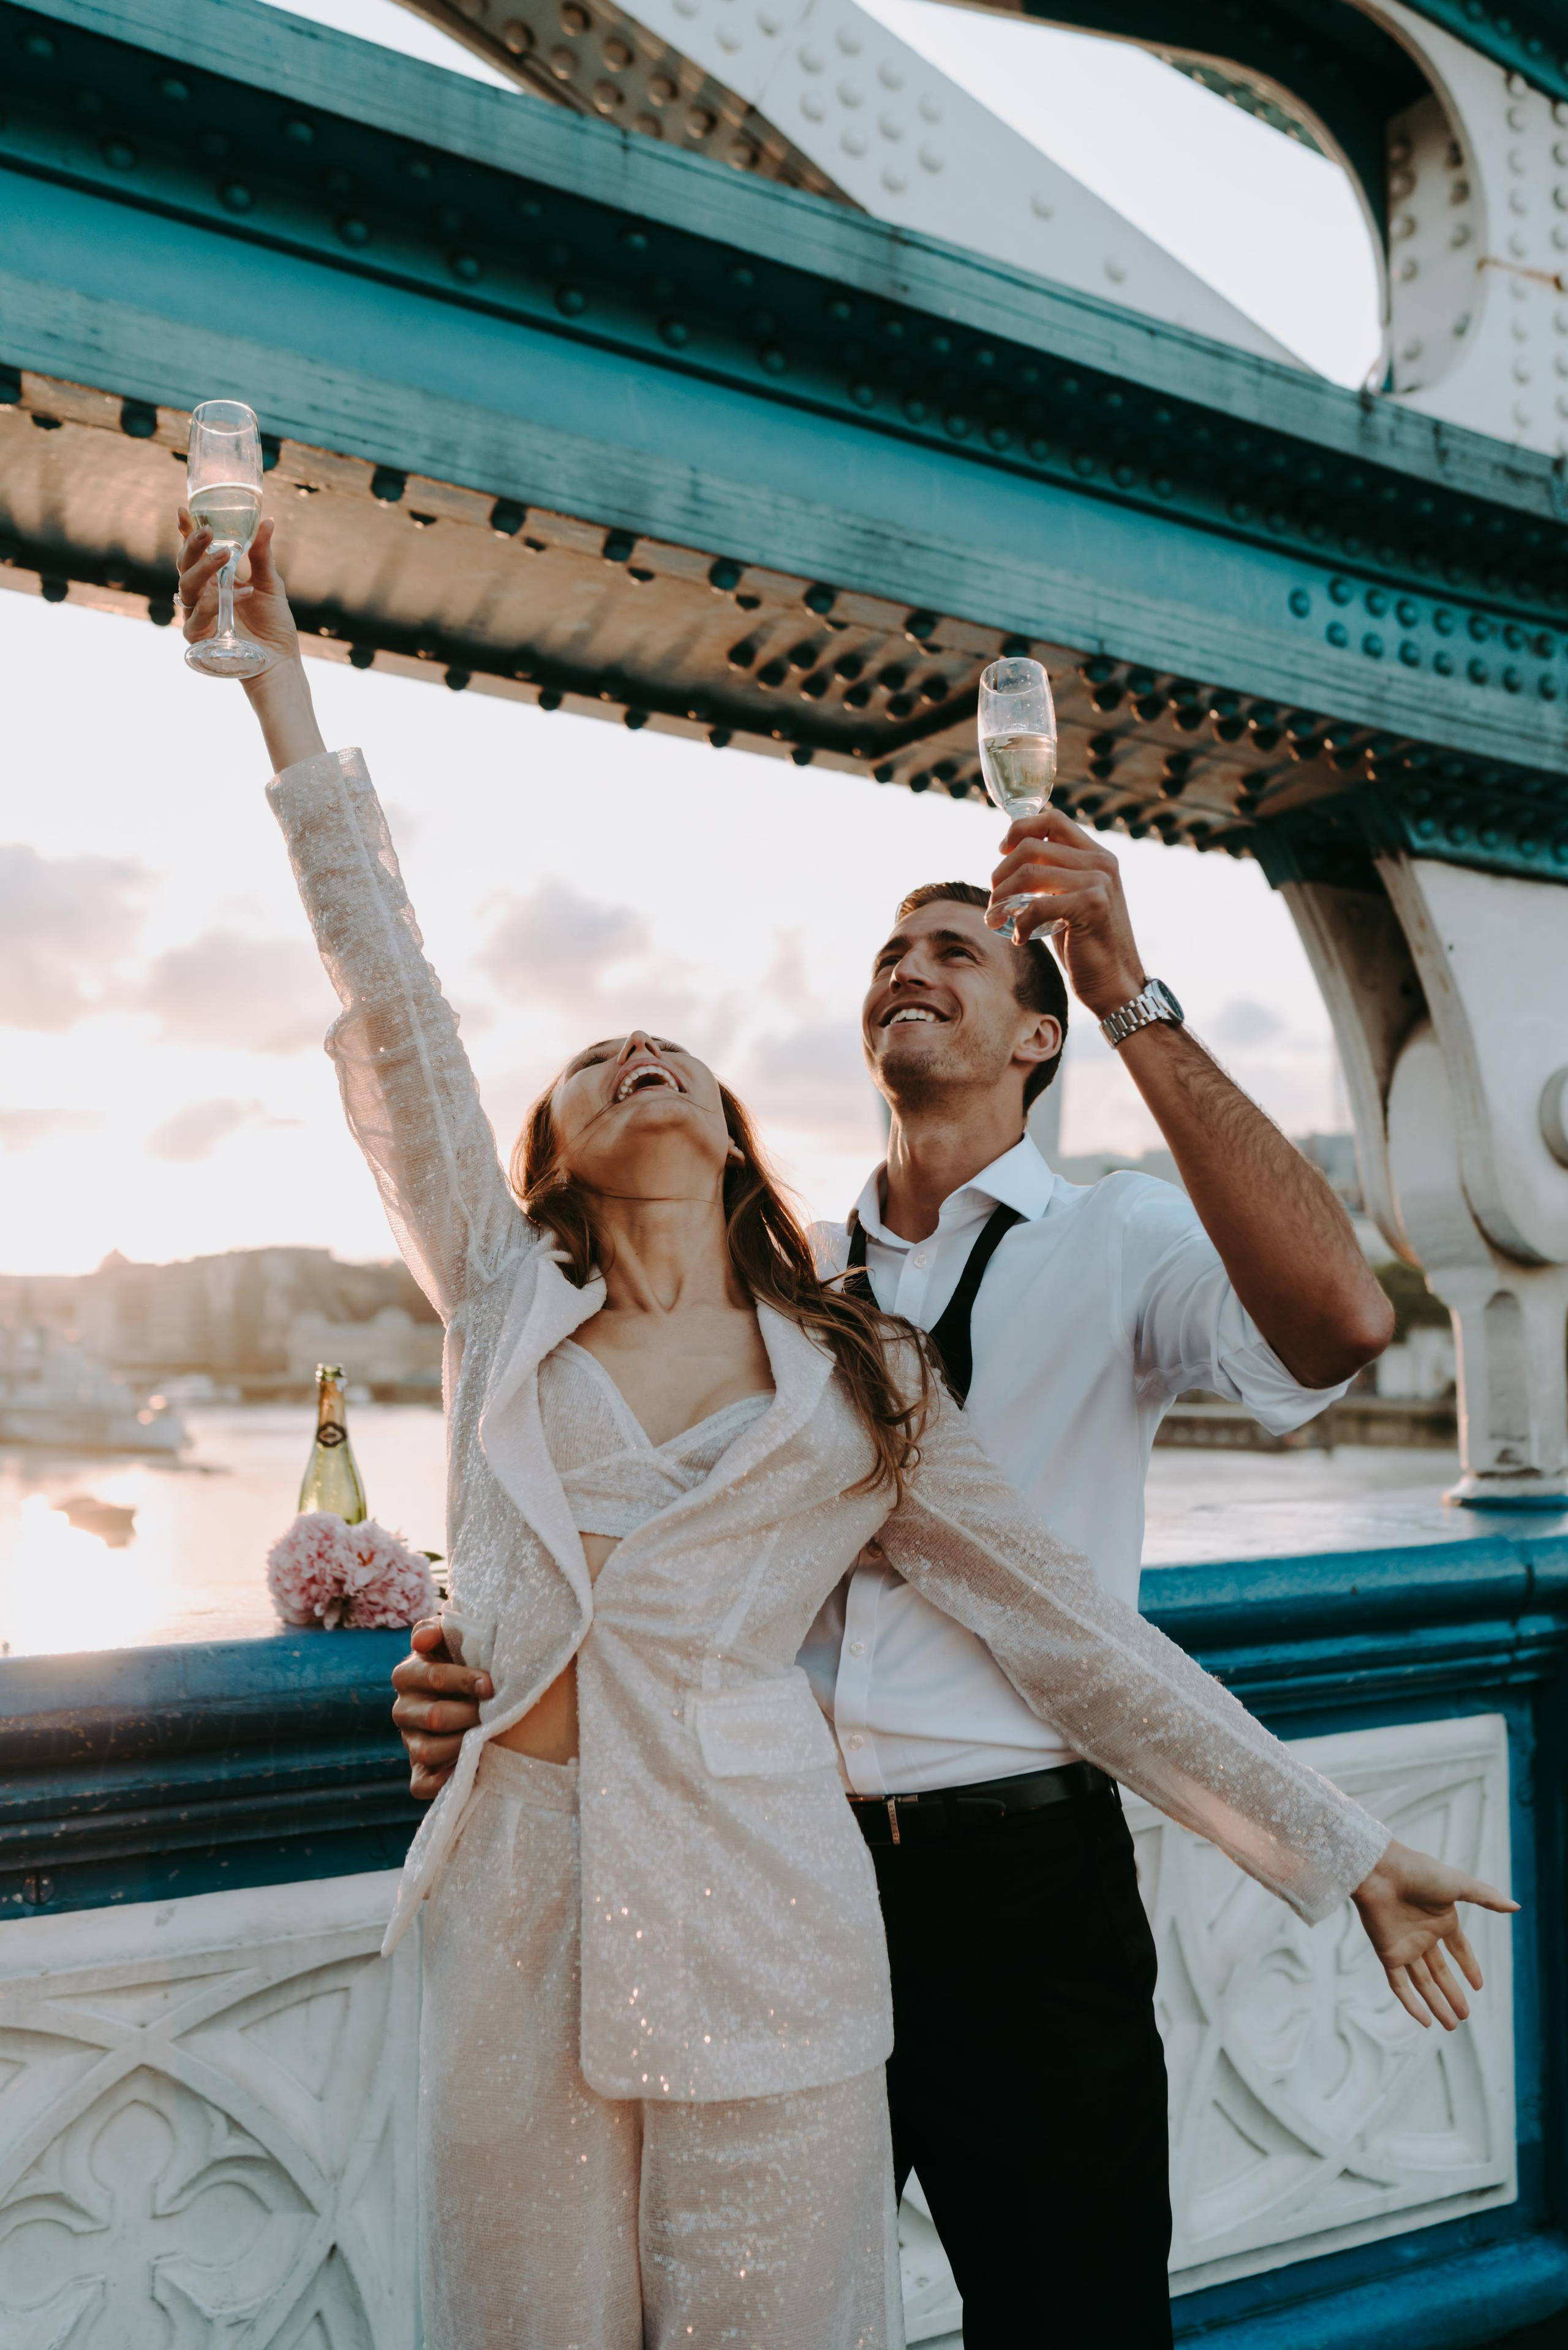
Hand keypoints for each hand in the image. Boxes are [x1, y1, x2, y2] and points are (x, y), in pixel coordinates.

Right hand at [177, 512, 299, 665]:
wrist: (281, 661)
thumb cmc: (273, 623)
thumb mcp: (270, 584)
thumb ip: (262, 555)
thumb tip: (267, 521)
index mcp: (213, 578)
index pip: (194, 552)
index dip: (186, 531)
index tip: (183, 510)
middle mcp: (201, 594)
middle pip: (184, 564)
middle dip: (193, 545)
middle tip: (208, 530)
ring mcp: (197, 615)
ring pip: (187, 586)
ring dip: (205, 568)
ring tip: (227, 555)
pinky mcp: (199, 636)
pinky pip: (198, 616)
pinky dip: (218, 603)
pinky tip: (242, 594)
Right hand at [391, 1617, 491, 1800]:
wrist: (468, 1694)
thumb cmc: (462, 1659)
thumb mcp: (449, 1638)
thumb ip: (434, 1630)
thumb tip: (425, 1639)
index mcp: (407, 1674)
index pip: (433, 1678)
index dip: (464, 1681)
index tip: (491, 1685)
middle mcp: (403, 1709)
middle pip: (434, 1717)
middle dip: (469, 1714)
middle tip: (493, 1712)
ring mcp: (409, 1741)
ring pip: (428, 1751)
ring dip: (461, 1745)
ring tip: (487, 1737)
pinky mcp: (418, 1770)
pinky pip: (422, 1784)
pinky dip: (443, 1782)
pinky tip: (467, 1769)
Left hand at [989, 809, 1145, 1017]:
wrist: (1115, 984)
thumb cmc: (1086, 945)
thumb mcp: (1070, 901)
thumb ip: (1052, 878)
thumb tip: (1011, 860)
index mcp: (1097, 855)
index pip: (1053, 820)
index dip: (1020, 829)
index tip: (1001, 851)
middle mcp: (1101, 862)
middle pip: (1032, 845)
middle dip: (1001, 871)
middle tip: (994, 898)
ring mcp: (1099, 882)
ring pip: (1029, 872)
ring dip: (1002, 896)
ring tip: (997, 917)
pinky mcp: (1092, 907)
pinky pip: (1037, 905)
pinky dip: (1019, 923)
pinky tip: (1019, 938)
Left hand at [1351, 1838, 1518, 2028]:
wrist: (1380, 1870)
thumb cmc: (1419, 1872)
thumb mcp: (1459, 1884)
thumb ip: (1486, 1897)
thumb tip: (1516, 1906)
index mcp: (1441, 1919)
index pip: (1459, 1949)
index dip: (1469, 1966)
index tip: (1479, 1986)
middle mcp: (1423, 1935)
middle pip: (1441, 1972)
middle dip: (1453, 1994)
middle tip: (1465, 2017)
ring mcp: (1405, 1946)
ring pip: (1423, 1983)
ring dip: (1437, 2004)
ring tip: (1451, 2025)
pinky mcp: (1387, 1953)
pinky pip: (1399, 1984)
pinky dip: (1411, 2004)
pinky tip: (1425, 2021)